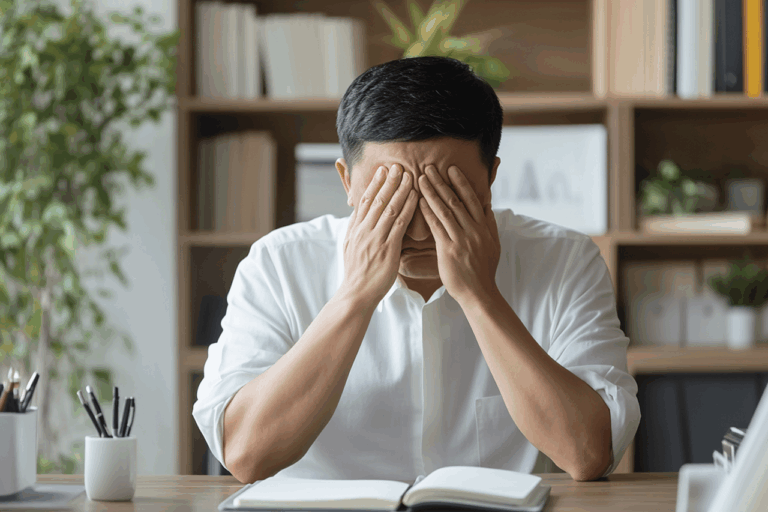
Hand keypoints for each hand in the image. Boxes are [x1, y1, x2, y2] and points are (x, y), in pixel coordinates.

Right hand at [339, 164, 418, 306]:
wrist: (356, 294)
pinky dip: (408, 207)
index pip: (365, 201)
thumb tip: (359, 217)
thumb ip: (356, 231)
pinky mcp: (387, 249)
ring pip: (389, 208)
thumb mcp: (350, 248)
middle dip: (388, 181)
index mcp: (355, 230)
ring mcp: (375, 239)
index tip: (382, 170)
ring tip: (409, 175)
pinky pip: (399, 224)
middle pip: (377, 199)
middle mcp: (363, 230)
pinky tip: (416, 197)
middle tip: (398, 165)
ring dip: (400, 189)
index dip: (374, 184)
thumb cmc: (356, 274)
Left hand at [418, 165, 500, 305]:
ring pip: (445, 210)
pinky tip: (419, 201)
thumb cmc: (483, 270)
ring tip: (421, 178)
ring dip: (432, 192)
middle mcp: (474, 230)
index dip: (461, 183)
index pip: (473, 199)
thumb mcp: (493, 243)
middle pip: (456, 200)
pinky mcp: (449, 250)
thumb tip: (486, 204)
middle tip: (429, 167)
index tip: (451, 169)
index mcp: (485, 227)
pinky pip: (436, 226)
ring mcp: (462, 239)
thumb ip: (488, 222)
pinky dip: (427, 211)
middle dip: (441, 182)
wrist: (479, 292)